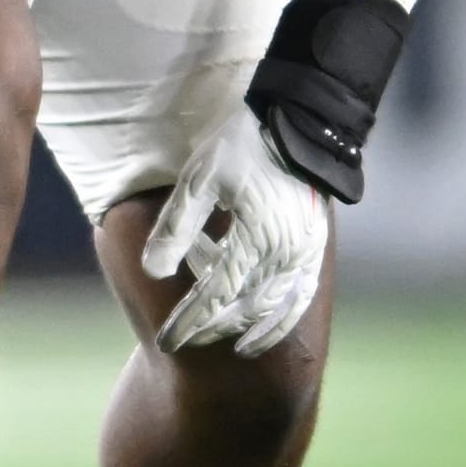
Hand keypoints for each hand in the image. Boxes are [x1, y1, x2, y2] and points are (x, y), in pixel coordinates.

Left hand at [140, 104, 327, 357]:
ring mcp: (303, 257)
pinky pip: (298, 300)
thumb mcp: (200, 180)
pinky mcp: (313, 252)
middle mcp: (283, 257)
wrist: (296, 125)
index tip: (166, 339)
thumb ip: (176, 227)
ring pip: (270, 309)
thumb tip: (152, 271)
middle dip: (208, 328)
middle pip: (241, 308)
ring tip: (218, 341)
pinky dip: (279, 323)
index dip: (189, 321)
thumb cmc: (242, 147)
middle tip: (178, 341)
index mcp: (254, 240)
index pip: (215, 296)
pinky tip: (260, 336)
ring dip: (242, 329)